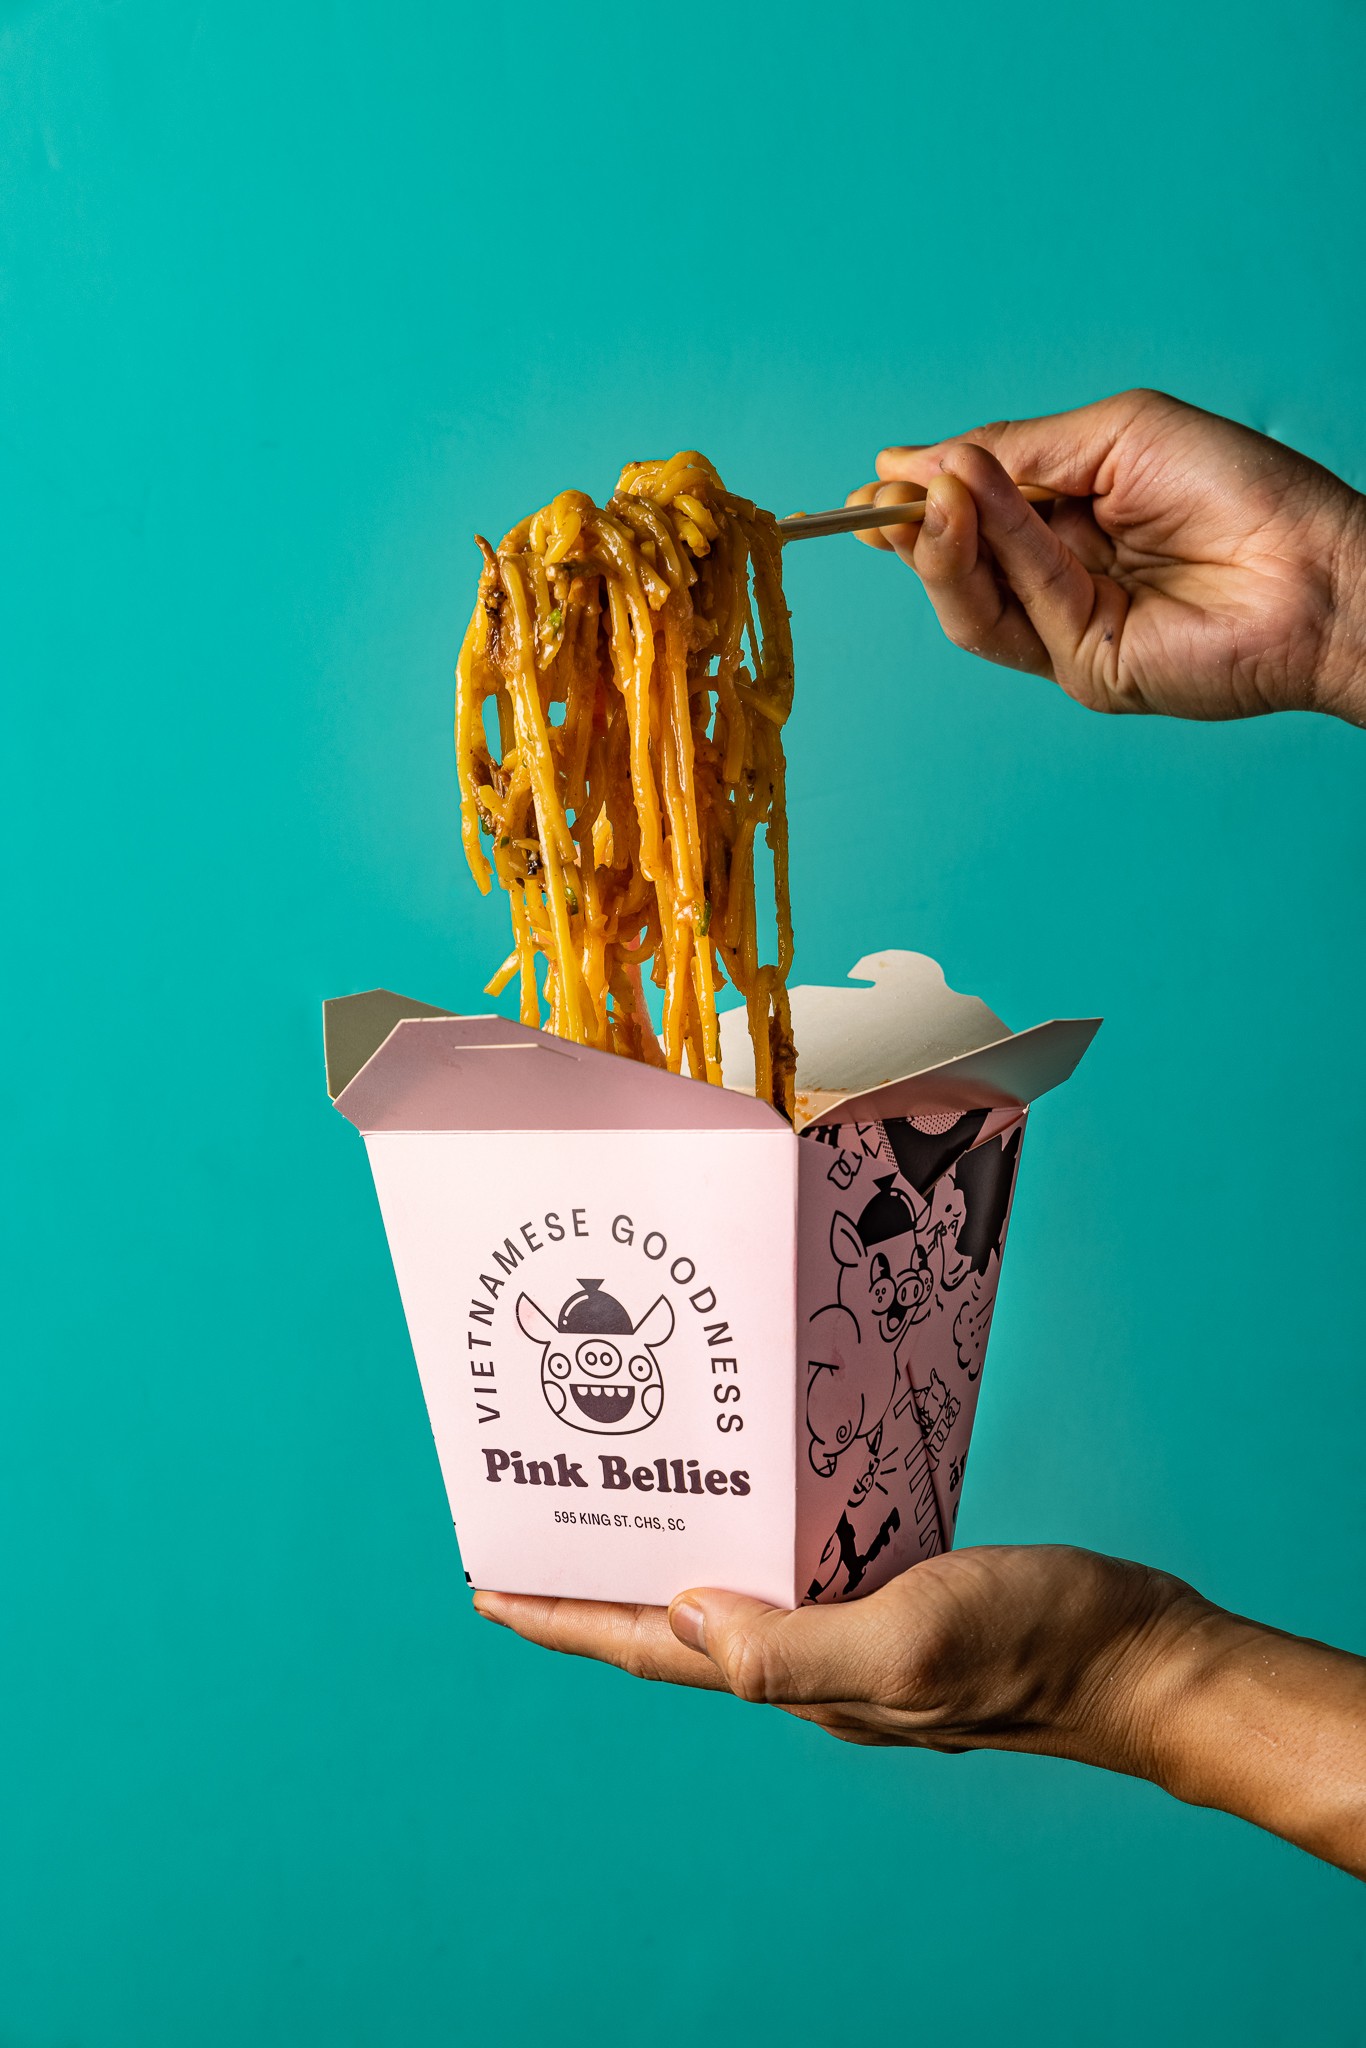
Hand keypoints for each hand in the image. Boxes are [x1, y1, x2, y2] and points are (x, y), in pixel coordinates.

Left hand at [476, 1545, 1365, 1878]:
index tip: (487, 1585)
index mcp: (804, 1679)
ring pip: (740, 1594)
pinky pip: (806, 1564)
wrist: (1148, 1662)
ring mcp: (862, 1632)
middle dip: (604, 1586)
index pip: (653, 1651)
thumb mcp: (912, 1639)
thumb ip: (795, 1644)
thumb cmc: (1042, 1648)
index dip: (567, 1618)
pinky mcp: (904, 1597)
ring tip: (630, 1500)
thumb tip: (683, 1621)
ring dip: (678, 1555)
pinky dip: (762, 1533)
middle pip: (681, 1627)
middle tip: (542, 1527)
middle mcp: (818, 1663)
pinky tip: (762, 1493)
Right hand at [846, 389, 1365, 724]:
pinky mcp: (1085, 670)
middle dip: (916, 526)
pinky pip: (1020, 612)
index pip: (971, 516)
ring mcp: (1069, 631)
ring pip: (971, 603)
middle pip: (956, 565)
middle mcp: (1061, 580)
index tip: (875, 481)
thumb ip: (1018, 451)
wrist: (1314, 565)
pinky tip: (977, 507)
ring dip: (941, 546)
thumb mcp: (1114, 435)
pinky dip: (997, 553)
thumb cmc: (1241, 487)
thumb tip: (917, 461)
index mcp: (1069, 520)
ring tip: (932, 496)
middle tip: (887, 493)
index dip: (919, 500)